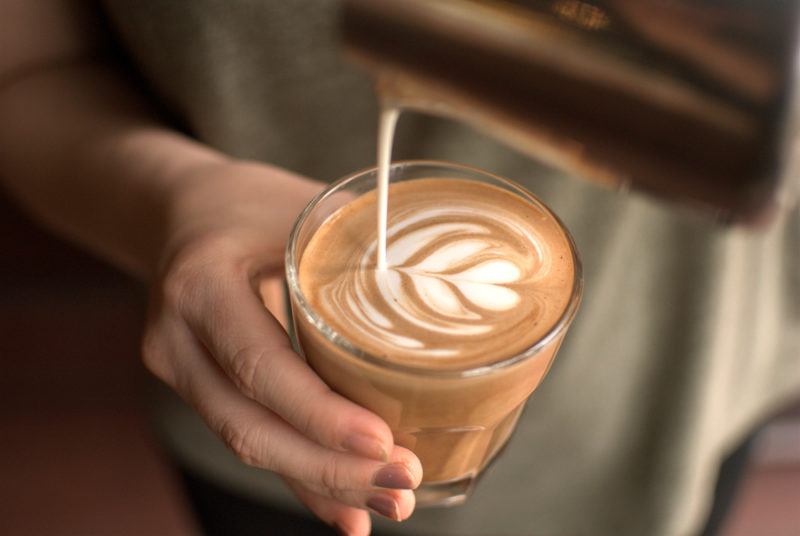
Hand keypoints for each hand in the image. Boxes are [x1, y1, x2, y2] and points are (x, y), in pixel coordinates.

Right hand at [142, 160, 421, 534]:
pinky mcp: (200, 389)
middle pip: (250, 426)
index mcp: (201, 284)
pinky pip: (251, 437)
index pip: (259, 364)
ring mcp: (181, 370)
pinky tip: (344, 508)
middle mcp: (177, 338)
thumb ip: (358, 259)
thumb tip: (446, 302)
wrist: (184, 213)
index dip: (320, 413)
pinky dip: (300, 475)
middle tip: (403, 488)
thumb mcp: (304, 211)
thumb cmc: (253, 204)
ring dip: (322, 482)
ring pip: (249, 443)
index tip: (383, 443)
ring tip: (389, 504)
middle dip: (331, 467)